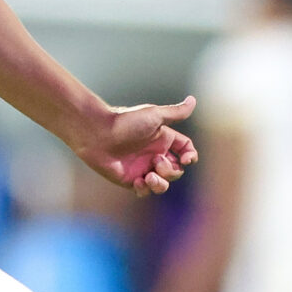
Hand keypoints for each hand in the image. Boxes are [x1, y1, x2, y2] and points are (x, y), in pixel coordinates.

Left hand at [76, 97, 198, 196]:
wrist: (97, 134)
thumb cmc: (125, 122)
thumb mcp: (155, 115)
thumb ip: (176, 113)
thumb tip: (193, 100)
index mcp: (163, 139)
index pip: (185, 151)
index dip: (190, 157)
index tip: (187, 159)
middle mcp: (155, 154)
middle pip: (176, 171)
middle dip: (171, 171)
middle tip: (155, 162)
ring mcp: (142, 168)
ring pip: (163, 184)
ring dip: (160, 184)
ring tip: (148, 177)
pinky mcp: (130, 180)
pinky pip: (144, 191)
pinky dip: (144, 189)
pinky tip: (136, 181)